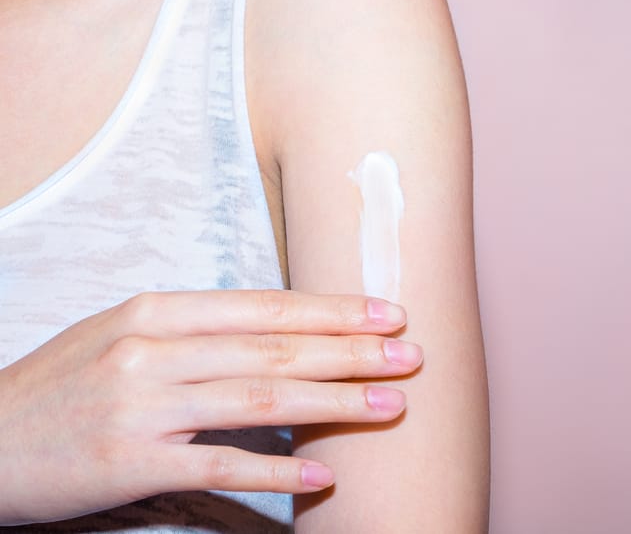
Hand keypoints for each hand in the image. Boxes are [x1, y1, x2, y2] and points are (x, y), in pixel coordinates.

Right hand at [0, 290, 422, 525]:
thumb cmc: (66, 384)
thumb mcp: (125, 333)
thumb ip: (200, 329)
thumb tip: (284, 331)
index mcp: (158, 311)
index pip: (267, 306)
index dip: (334, 310)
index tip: (389, 312)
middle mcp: (153, 350)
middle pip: (275, 350)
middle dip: (353, 352)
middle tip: (413, 354)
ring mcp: (142, 408)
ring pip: (260, 401)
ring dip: (336, 403)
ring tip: (392, 404)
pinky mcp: (131, 464)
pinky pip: (219, 467)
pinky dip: (278, 473)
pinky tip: (326, 475)